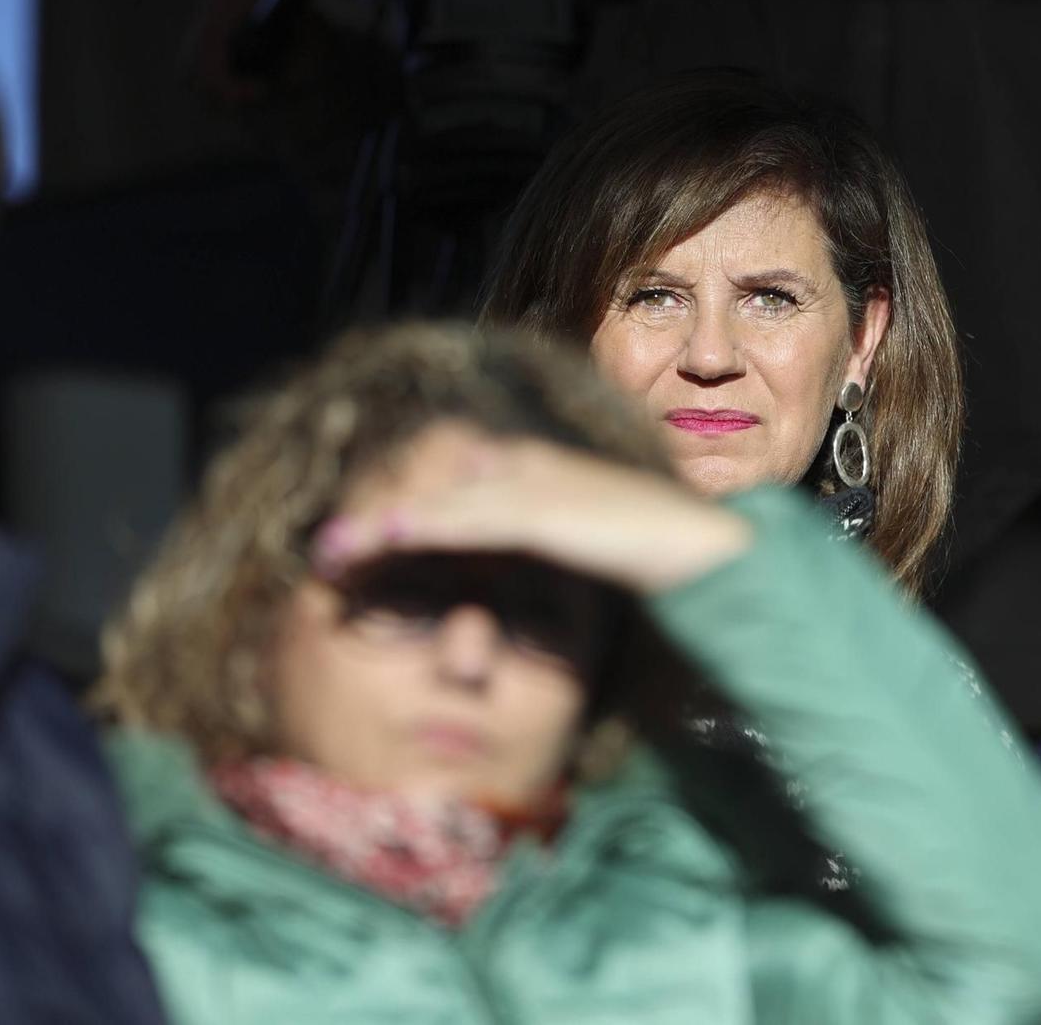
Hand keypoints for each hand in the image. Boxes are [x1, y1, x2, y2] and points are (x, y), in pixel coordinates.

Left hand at [312, 436, 753, 594]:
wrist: (715, 552)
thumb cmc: (660, 556)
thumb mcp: (584, 550)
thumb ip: (543, 551)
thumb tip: (500, 575)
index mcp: (536, 472)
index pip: (449, 484)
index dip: (399, 510)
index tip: (354, 543)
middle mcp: (530, 465)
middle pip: (433, 483)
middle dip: (376, 514)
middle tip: (324, 550)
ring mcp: (541, 483)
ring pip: (441, 498)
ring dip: (383, 524)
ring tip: (330, 553)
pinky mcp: (553, 510)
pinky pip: (474, 517)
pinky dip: (425, 526)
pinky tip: (383, 537)